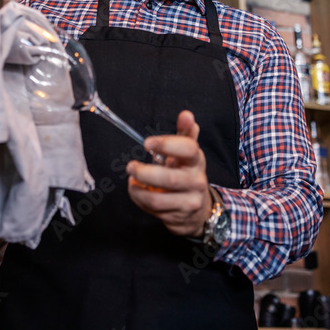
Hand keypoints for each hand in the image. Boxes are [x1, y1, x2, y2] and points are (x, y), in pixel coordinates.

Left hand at [127, 110, 211, 237]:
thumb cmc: (186, 174)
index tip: (147, 143)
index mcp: (196, 160)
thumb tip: (186, 114)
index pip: (188, 148)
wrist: (198, 209)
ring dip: (138, 189)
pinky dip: (140, 199)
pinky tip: (137, 191)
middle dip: (146, 173)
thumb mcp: (187, 154)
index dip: (167, 144)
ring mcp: (189, 201)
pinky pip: (153, 209)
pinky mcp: (178, 216)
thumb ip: (185, 133)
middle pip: (170, 178)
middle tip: (131, 166)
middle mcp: (196, 181)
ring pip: (158, 199)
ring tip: (132, 180)